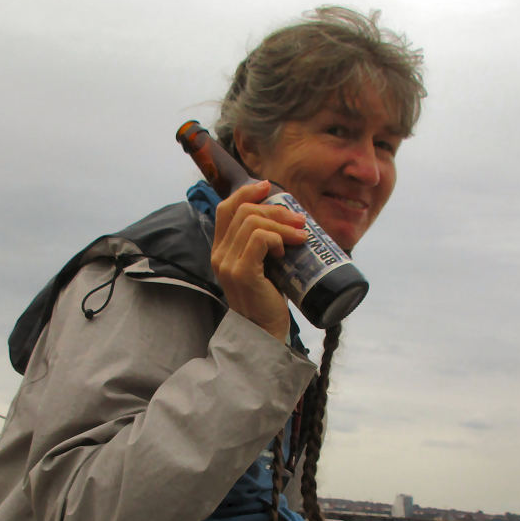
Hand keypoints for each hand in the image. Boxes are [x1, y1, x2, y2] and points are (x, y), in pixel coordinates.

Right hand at [211, 180, 308, 341]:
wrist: (264, 333)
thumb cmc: (268, 301)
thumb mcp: (264, 266)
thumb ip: (264, 246)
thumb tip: (290, 221)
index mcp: (221, 250)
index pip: (226, 208)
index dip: (247, 192)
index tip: (269, 187)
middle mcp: (219, 254)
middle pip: (244, 210)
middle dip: (276, 210)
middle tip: (300, 221)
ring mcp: (228, 263)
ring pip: (253, 222)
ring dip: (282, 224)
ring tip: (300, 237)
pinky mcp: (242, 272)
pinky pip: (259, 239)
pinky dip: (277, 238)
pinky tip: (288, 250)